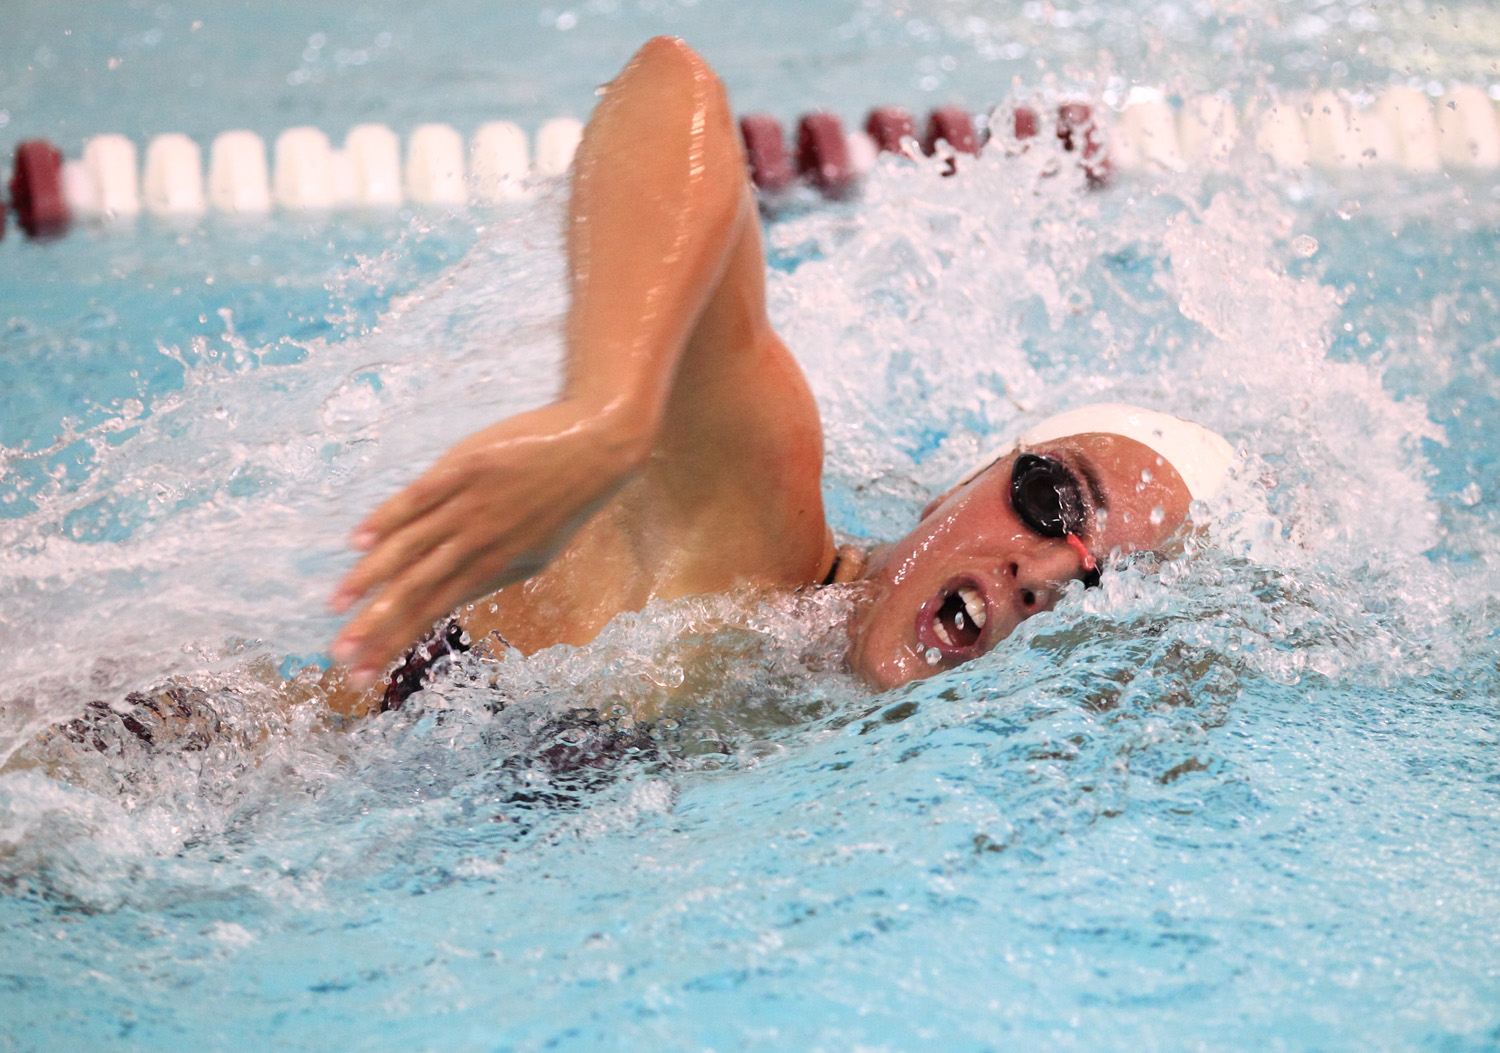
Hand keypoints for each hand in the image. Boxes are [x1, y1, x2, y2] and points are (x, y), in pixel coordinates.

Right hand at [328, 400, 642, 685]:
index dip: (395, 643)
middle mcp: (477, 544)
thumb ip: (489, 574)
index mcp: (494, 570)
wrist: (594, 448)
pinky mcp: (465, 468)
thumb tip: (451, 595)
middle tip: (339, 656)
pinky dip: (388, 519)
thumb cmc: (560, 503)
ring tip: (336, 604)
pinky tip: (358, 541)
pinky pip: (419, 498)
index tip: (361, 673)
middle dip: (375, 626)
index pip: (433, 613)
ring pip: (411, 549)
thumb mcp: (533, 553)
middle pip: (416, 591)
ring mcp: (470, 507)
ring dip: (370, 578)